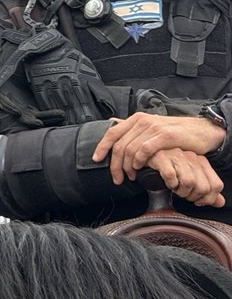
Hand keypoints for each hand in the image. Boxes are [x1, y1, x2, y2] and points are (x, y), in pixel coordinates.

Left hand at [91, 113, 225, 183]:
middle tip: (117, 178)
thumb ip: (135, 130)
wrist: (202, 131)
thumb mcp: (152, 128)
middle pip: (119, 145)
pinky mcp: (165, 136)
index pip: (112, 133)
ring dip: (126, 167)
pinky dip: (138, 161)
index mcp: (137, 119)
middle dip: (114, 165)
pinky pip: (144, 150)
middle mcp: (142, 121)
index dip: (102, 147)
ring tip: (130, 177)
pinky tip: (139, 169)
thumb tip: (115, 129)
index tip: (96, 159)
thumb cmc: (176, 133)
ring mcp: (153, 128)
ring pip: (129, 150)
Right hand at [144, 148, 224, 207]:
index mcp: (201, 162)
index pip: (216, 186)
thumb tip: (219, 203)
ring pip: (189, 182)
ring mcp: (177, 156)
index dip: (207, 198)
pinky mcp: (161, 157)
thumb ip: (206, 190)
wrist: (143, 155)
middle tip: (182, 194)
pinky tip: (165, 183)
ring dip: (180, 191)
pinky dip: (168, 184)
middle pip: (203, 187)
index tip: (196, 201)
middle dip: (192, 197)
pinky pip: (171, 177)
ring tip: (173, 188)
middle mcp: (192, 157)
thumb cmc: (167, 167)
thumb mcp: (189, 177)